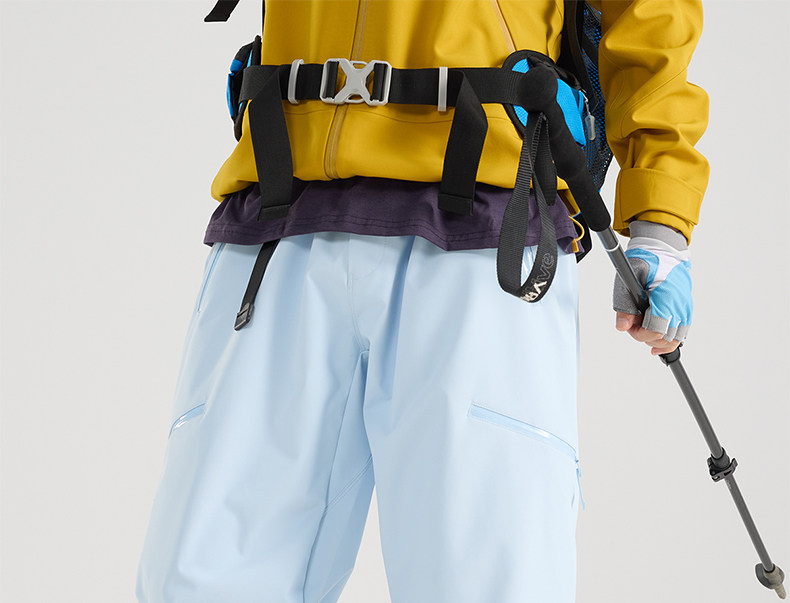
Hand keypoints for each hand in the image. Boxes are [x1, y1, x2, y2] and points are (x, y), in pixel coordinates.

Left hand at [612, 220, 691, 354]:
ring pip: (676, 338)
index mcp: (666, 297)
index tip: (630, 325)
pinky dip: (669, 338)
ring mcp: (686, 307)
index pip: (656, 330)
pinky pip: (681, 331)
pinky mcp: (686, 308)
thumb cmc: (647, 261)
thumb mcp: (628, 279)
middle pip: (666, 338)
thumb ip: (624, 305)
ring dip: (658, 340)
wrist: (664, 249)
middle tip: (634, 325)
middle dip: (647, 337)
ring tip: (644, 330)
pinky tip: (655, 339)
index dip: (640, 334)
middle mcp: (680, 305)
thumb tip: (622, 327)